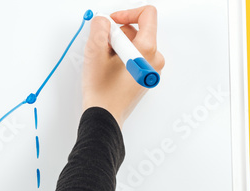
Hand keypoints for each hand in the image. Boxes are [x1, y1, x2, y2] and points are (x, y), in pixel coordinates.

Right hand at [81, 5, 164, 128]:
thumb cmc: (102, 92)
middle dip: (117, 36)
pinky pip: (134, 59)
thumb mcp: (95, 53)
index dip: (127, 13)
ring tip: (104, 64)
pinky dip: (121, 59)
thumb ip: (100, 28)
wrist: (104, 117)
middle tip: (102, 49)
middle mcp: (154, 59)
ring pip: (135, 46)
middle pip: (138, 31)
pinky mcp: (144, 78)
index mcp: (147, 50)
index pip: (147, 15)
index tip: (112, 22)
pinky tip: (109, 71)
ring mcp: (151, 70)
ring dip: (117, 48)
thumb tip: (103, 20)